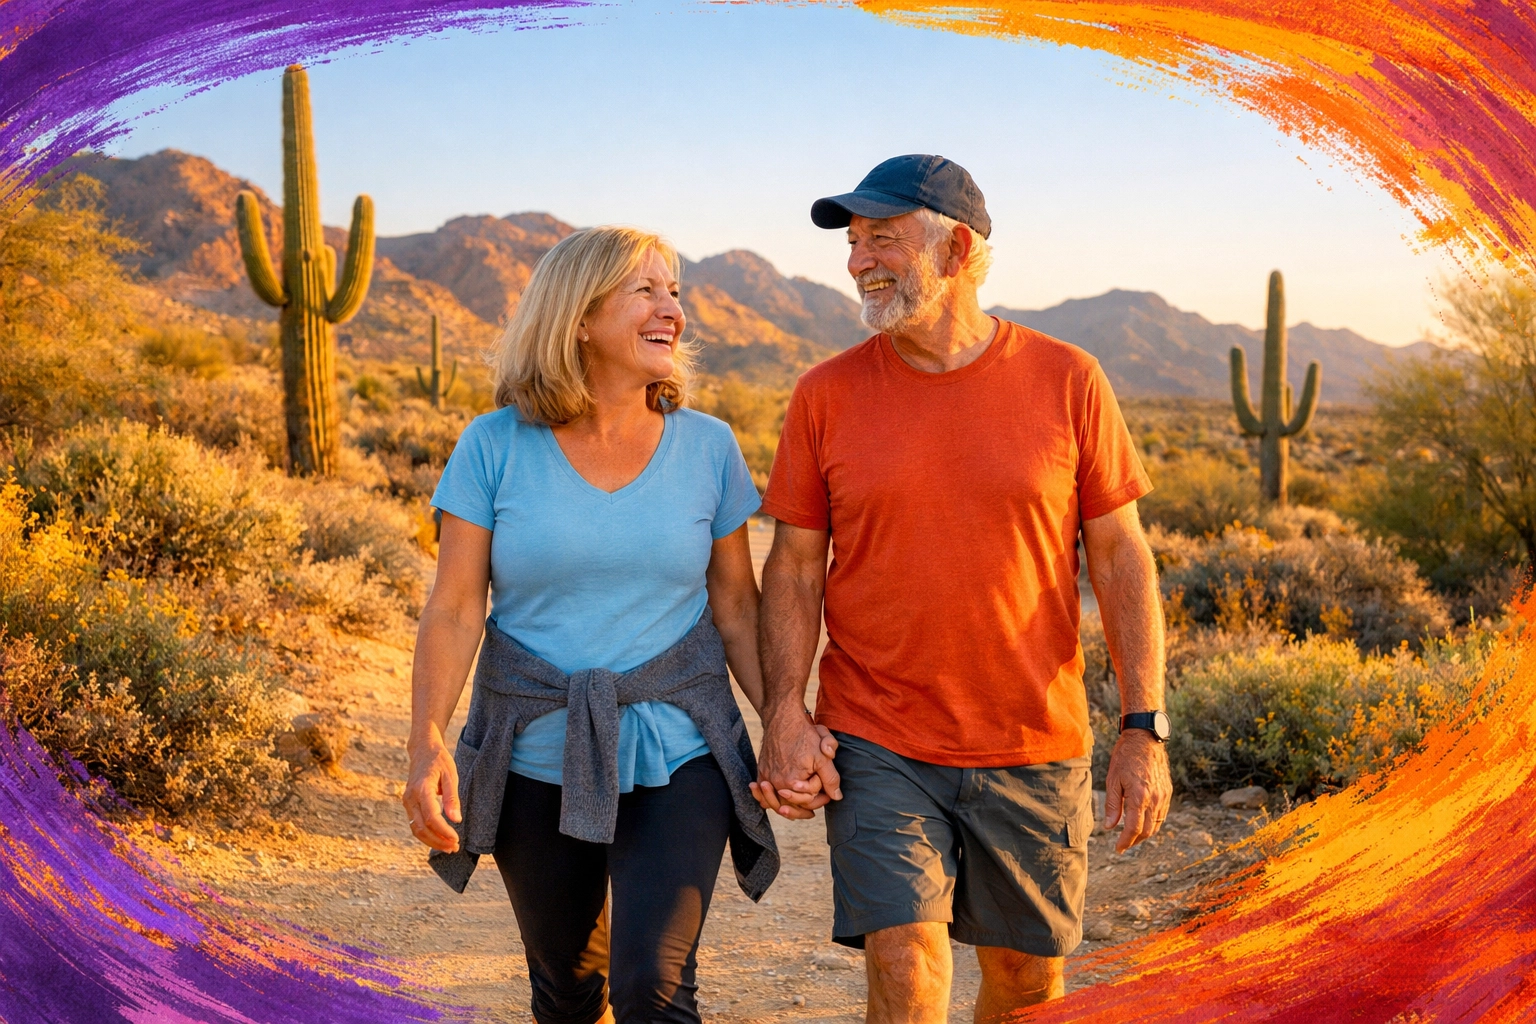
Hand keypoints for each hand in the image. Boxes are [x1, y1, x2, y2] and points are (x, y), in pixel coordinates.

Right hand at [403, 737, 461, 852]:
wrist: (423, 750)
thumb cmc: (439, 760)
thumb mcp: (451, 775)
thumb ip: (452, 798)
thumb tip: (456, 820)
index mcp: (421, 789)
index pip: (431, 817)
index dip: (443, 832)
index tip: (456, 839)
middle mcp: (410, 797)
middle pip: (421, 827)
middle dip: (437, 841)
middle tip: (454, 848)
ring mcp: (407, 801)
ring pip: (415, 829)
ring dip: (431, 841)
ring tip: (448, 847)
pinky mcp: (408, 804)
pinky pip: (414, 823)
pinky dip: (426, 834)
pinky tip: (439, 838)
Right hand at [750, 710, 841, 819]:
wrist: (783, 718)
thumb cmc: (804, 735)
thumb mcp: (824, 756)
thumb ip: (831, 779)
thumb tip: (837, 797)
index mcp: (791, 782)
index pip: (807, 802)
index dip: (820, 799)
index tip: (827, 793)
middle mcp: (776, 783)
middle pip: (790, 806)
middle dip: (804, 806)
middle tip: (817, 802)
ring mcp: (766, 777)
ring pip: (775, 802)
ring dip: (786, 806)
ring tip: (796, 808)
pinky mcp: (761, 771)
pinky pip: (763, 792)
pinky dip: (768, 798)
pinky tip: (777, 801)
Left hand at [1103, 729, 1172, 852]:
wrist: (1145, 739)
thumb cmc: (1125, 757)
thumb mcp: (1112, 779)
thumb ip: (1112, 805)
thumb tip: (1109, 827)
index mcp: (1139, 797)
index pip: (1133, 829)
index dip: (1125, 842)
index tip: (1118, 848)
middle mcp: (1154, 799)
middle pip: (1147, 831)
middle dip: (1134, 841)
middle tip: (1123, 844)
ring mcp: (1164, 796)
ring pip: (1156, 825)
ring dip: (1144, 834)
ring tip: (1131, 835)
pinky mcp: (1168, 792)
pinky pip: (1162, 814)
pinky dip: (1152, 823)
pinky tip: (1142, 821)